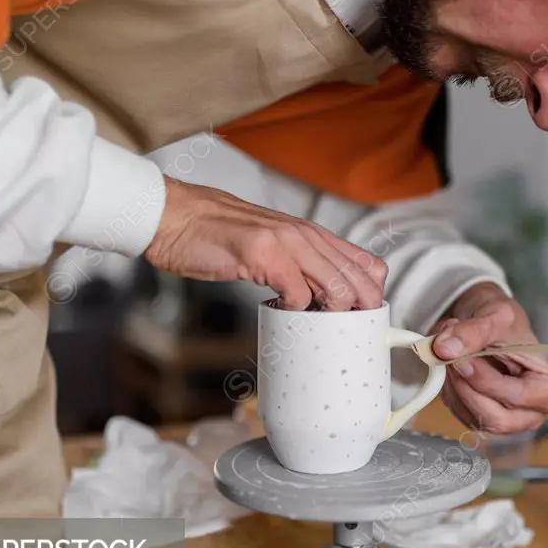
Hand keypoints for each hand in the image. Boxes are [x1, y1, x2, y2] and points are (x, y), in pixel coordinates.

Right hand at [144, 177, 386, 309]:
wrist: (174, 216)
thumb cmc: (217, 236)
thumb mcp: (271, 245)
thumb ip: (300, 264)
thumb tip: (326, 298)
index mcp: (312, 233)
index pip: (370, 266)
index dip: (373, 297)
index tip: (361, 319)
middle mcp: (305, 234)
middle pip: (361, 282)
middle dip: (359, 314)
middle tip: (339, 331)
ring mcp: (286, 241)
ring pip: (337, 288)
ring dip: (330, 314)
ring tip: (310, 321)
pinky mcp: (263, 253)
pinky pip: (297, 294)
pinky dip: (293, 310)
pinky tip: (277, 307)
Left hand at [430, 283, 547, 433]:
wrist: (490, 326)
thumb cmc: (505, 324)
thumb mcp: (495, 316)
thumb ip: (473, 331)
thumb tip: (443, 349)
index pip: (518, 397)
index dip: (486, 381)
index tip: (463, 360)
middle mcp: (531, 414)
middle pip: (495, 419)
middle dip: (466, 387)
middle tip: (448, 356)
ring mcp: (506, 421)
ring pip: (472, 419)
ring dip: (453, 386)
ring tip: (448, 353)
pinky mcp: (481, 420)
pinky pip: (458, 414)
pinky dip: (448, 390)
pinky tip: (449, 366)